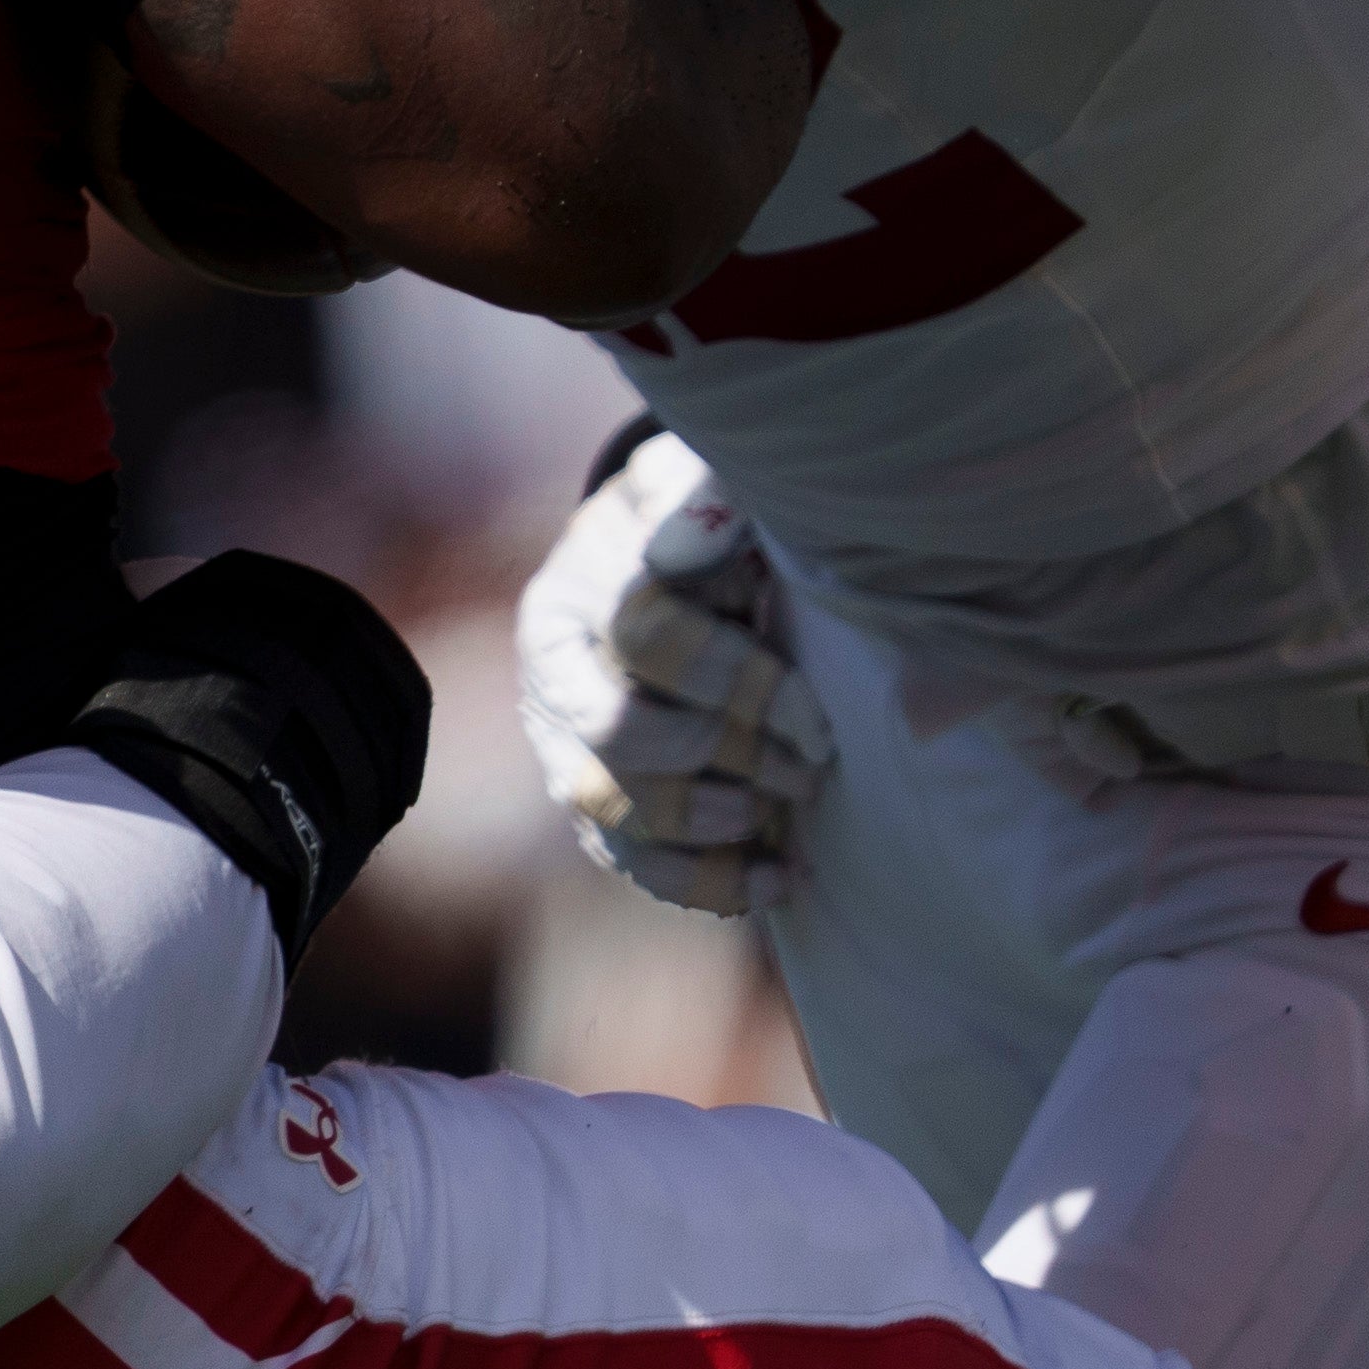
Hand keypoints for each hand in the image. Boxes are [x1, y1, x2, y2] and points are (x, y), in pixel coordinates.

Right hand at [513, 428, 826, 911]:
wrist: (643, 564)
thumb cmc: (692, 529)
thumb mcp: (697, 488)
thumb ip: (706, 495)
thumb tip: (716, 518)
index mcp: (581, 586)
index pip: (647, 639)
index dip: (737, 684)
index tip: (815, 717)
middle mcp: (552, 669)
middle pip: (621, 736)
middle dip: (730, 757)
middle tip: (810, 767)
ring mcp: (558, 741)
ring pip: (609, 809)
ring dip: (708, 826)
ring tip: (784, 819)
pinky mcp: (583, 796)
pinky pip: (627, 858)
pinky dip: (706, 881)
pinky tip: (779, 878)